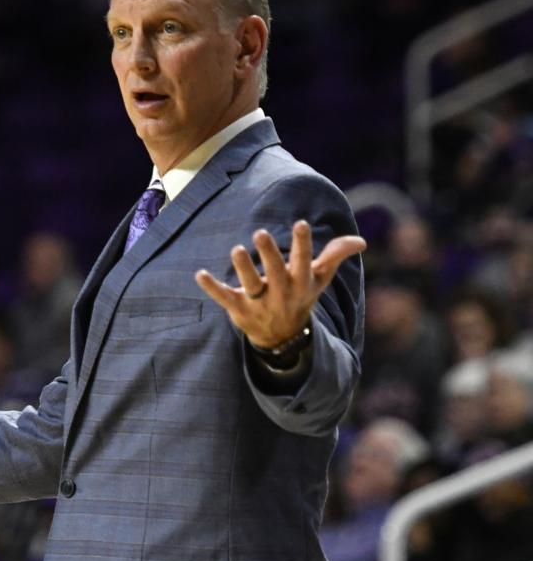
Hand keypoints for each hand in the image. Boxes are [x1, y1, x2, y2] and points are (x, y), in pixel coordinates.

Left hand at [194, 219, 364, 348]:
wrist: (282, 337)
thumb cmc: (301, 296)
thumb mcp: (319, 279)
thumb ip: (335, 256)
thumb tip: (360, 241)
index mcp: (301, 282)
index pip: (304, 262)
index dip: (303, 244)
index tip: (300, 224)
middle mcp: (281, 293)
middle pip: (276, 272)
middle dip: (269, 253)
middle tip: (260, 233)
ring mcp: (259, 302)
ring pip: (252, 285)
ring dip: (243, 268)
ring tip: (236, 250)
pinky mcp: (239, 309)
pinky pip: (224, 298)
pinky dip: (212, 287)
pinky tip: (200, 274)